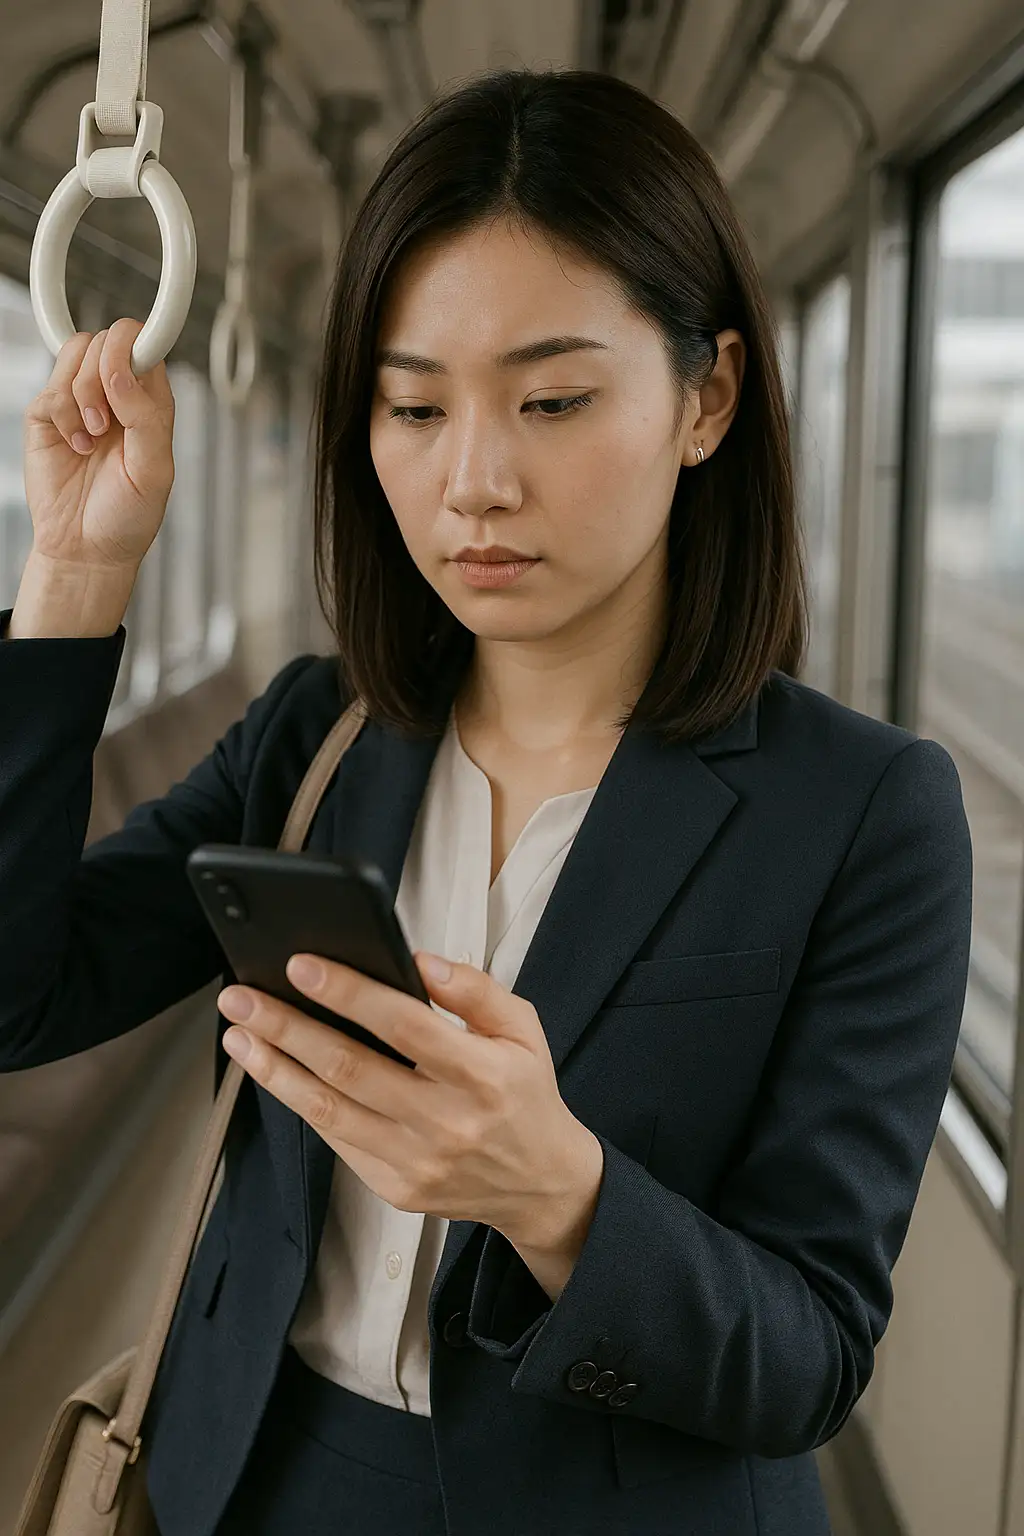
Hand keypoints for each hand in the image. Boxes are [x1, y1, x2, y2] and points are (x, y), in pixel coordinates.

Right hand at [22, 318, 175, 572]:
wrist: (85, 549)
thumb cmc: (128, 516)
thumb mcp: (154, 472)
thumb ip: (146, 417)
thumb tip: (121, 371)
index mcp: (151, 405)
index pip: (144, 347)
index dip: (132, 347)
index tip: (123, 371)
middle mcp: (117, 396)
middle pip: (107, 341)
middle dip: (103, 375)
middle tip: (106, 424)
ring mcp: (81, 402)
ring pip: (77, 354)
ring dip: (83, 395)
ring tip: (92, 437)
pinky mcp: (49, 415)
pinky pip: (52, 388)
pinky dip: (63, 416)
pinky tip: (76, 446)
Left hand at [216, 951, 596, 1245]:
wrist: (540, 1184)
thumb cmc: (524, 1094)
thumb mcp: (524, 1030)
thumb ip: (476, 991)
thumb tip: (421, 962)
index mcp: (482, 1075)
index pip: (404, 1026)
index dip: (348, 994)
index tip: (301, 965)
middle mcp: (446, 1121)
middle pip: (349, 1067)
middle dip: (287, 1027)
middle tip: (242, 996)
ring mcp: (416, 1160)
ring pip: (328, 1108)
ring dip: (275, 1067)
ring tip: (239, 1033)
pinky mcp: (394, 1187)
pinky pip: (335, 1138)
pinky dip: (299, 1101)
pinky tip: (273, 1070)